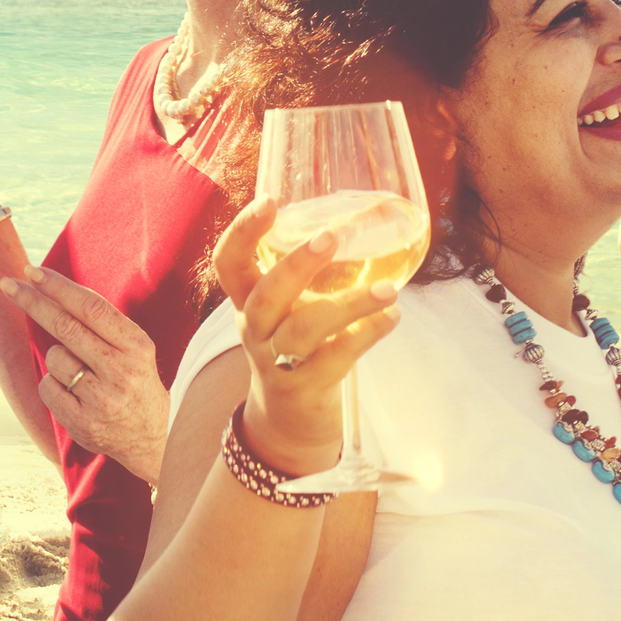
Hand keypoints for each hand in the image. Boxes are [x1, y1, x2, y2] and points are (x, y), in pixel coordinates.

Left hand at [0, 265, 167, 483]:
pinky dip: (52, 383)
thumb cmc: (136, 381)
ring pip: (54, 358)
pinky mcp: (82, 423)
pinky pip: (47, 387)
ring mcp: (101, 399)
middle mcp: (121, 370)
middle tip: (10, 284)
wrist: (154, 436)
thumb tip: (55, 291)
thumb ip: (103, 325)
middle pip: (66, 327)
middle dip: (34, 302)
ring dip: (56, 357)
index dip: (59, 287)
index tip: (33, 271)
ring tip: (80, 373)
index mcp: (136, 345)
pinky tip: (73, 393)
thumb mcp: (134, 348)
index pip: (91, 308)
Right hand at [213, 198, 401, 475]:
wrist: (290, 420)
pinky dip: (367, 335)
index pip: (228, 263)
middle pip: (265, 295)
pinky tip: (392, 317)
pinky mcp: (305, 388)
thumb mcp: (289, 308)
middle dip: (297, 265)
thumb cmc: (296, 344)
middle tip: (331, 237)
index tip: (268, 200)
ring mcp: (277, 362)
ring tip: (389, 290)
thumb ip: (311, 272)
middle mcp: (256, 329)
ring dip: (349, 304)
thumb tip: (371, 215)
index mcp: (248, 301)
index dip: (242, 231)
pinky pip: (336, 358)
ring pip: (304, 330)